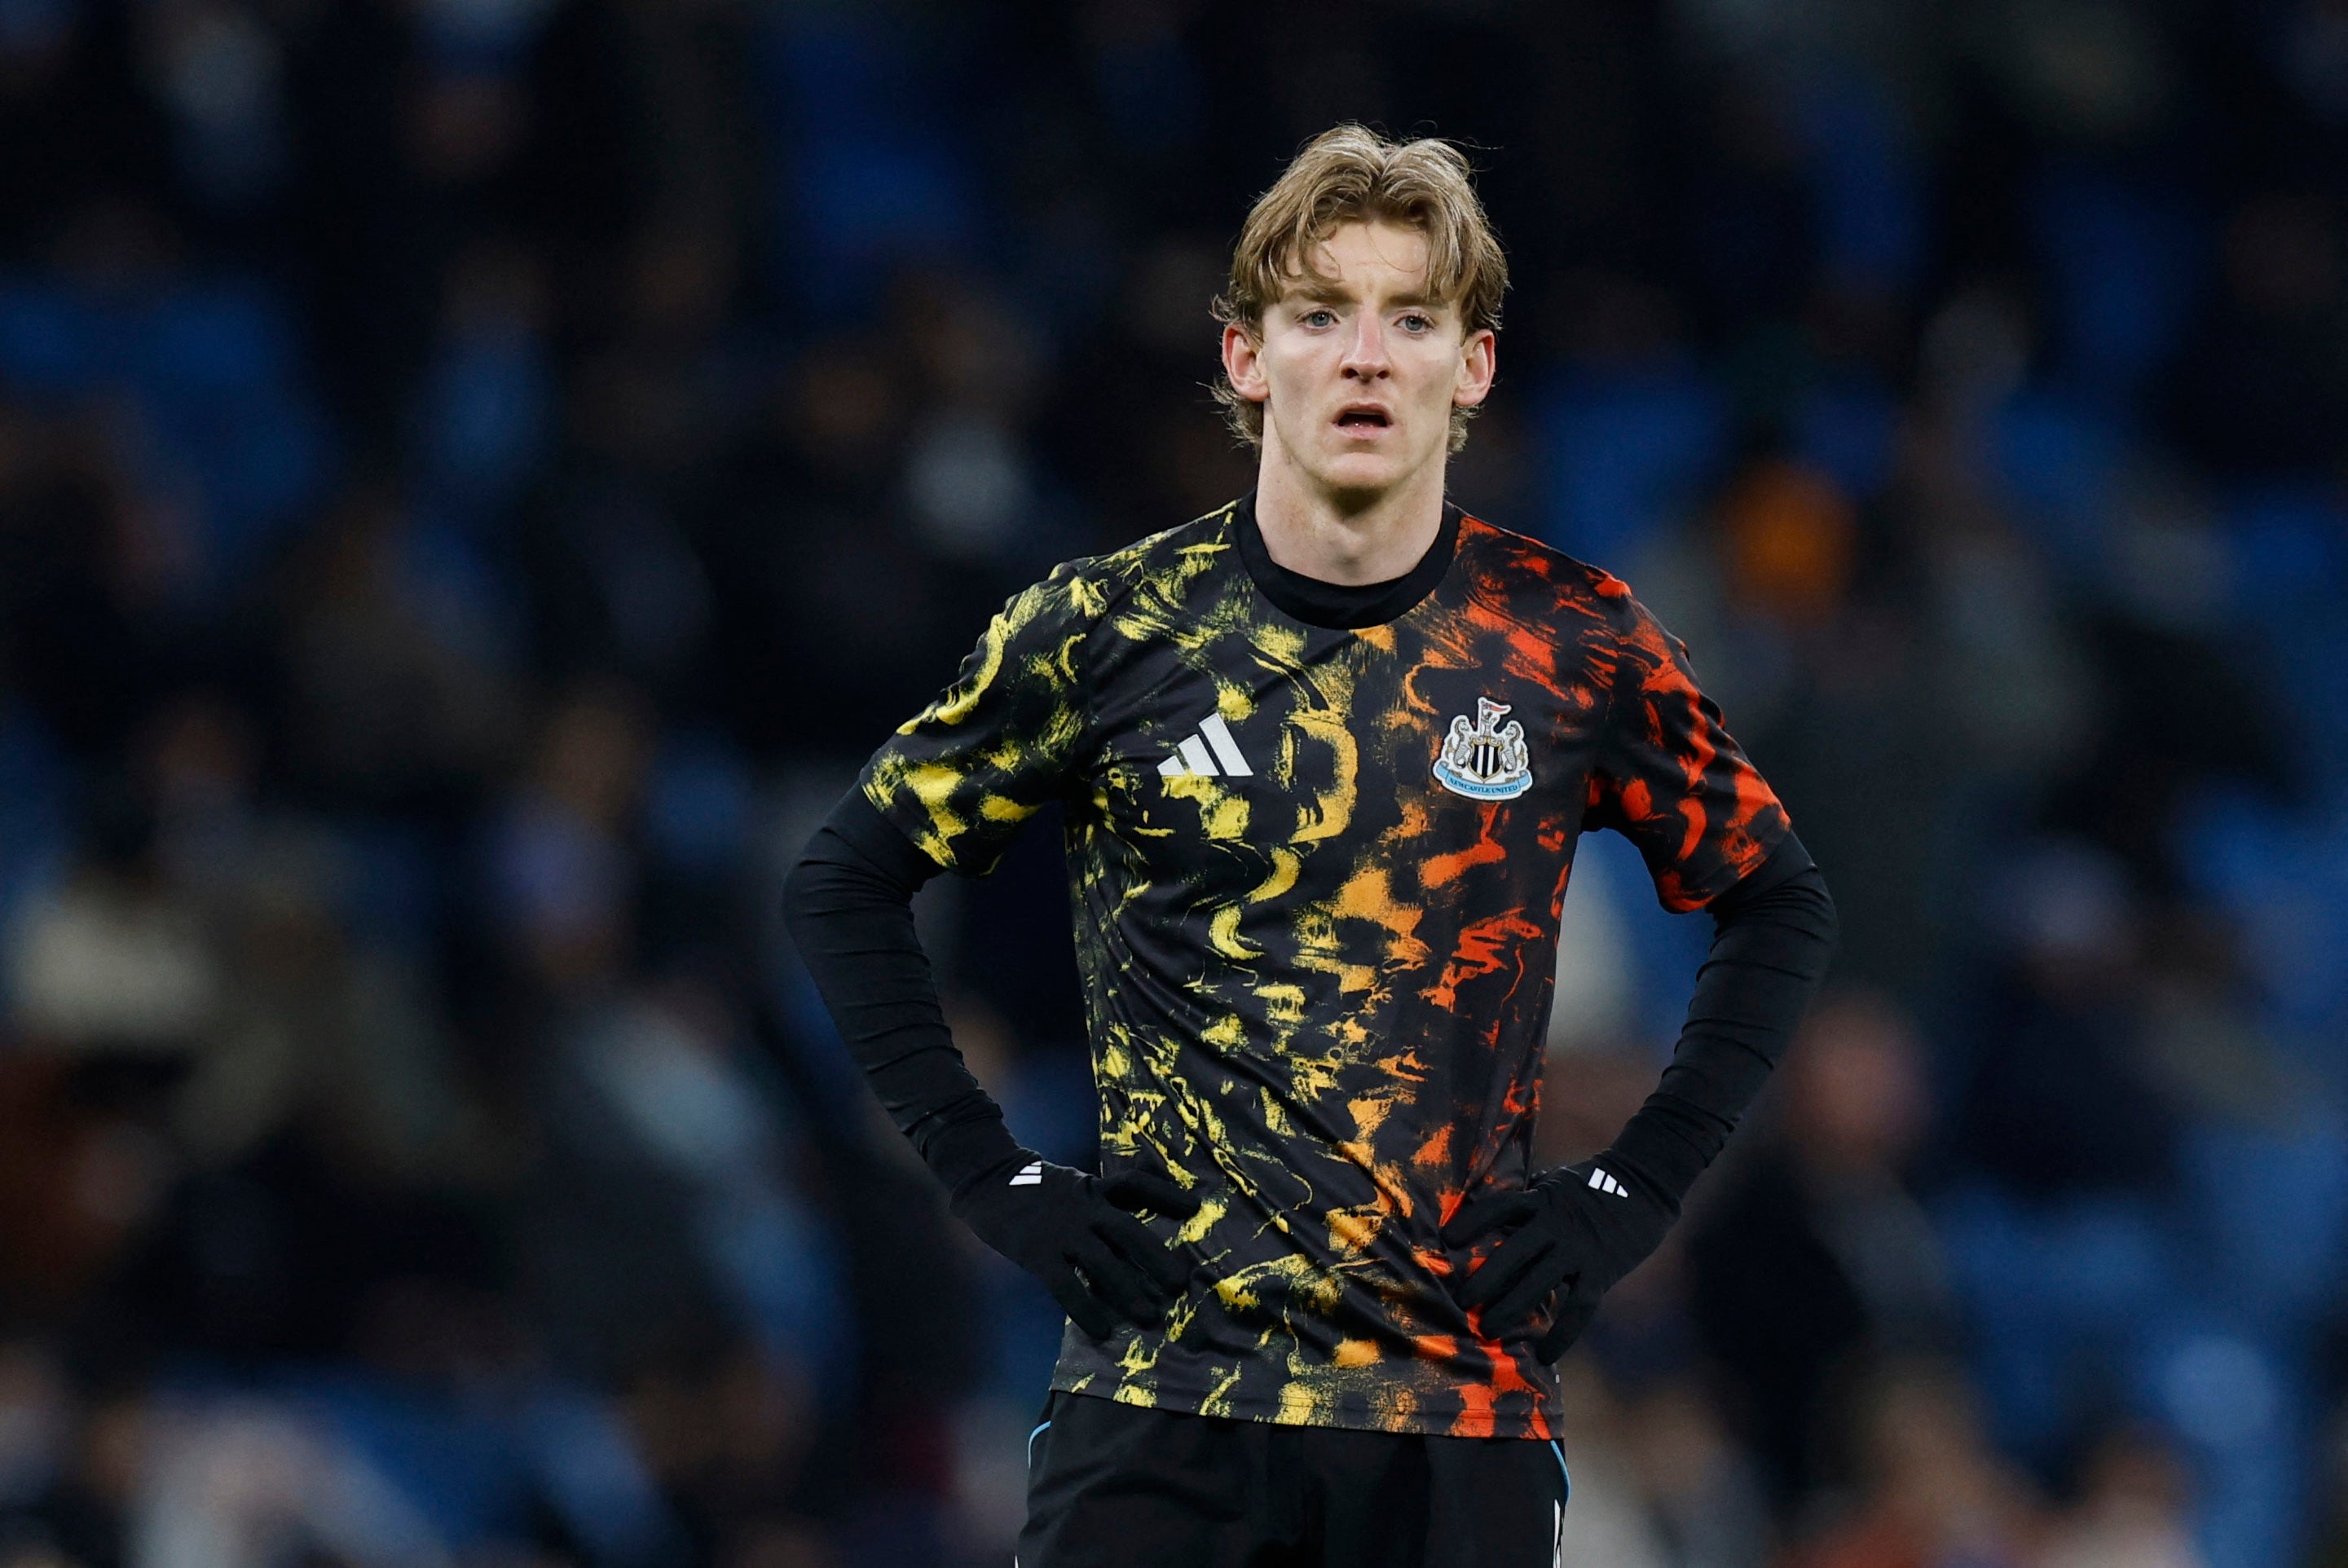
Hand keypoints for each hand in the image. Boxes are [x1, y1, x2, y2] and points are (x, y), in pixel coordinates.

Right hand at [951, 1156, 1199, 1337]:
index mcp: (1093, 1187)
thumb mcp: (1073, 1181)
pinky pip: (1066, 1286)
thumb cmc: (1033, 1186)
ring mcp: (1061, 1231)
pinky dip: (1085, 1309)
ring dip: (1128, 1291)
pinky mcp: (1038, 1254)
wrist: (986, 1180)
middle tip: (1180, 1285)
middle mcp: (1083, 1208)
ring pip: (1102, 1262)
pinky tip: (1101, 1331)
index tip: (1195, 1208)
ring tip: (1149, 1317)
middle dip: (1156, 1258)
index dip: (1166, 1195)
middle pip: (1129, 1231)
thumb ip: (1100, 1195)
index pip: (1135, 1185)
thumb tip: (1133, 1213)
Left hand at [1442, 1158, 1675, 1361]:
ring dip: (1511, 1309)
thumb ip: (1527, 1198)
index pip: (1499, 1208)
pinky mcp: (1602, 1272)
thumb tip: (1489, 1212)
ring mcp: (1579, 1249)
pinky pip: (1578, 1309)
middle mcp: (1556, 1224)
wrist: (1646, 1184)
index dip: (1472, 1222)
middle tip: (1460, 1301)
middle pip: (1512, 1253)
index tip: (1447, 1240)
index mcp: (1542, 1198)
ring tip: (1487, 1330)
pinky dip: (1562, 1334)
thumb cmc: (1594, 1182)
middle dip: (1484, 1279)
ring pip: (1538, 1284)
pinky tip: (1546, 1355)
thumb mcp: (1555, 1181)